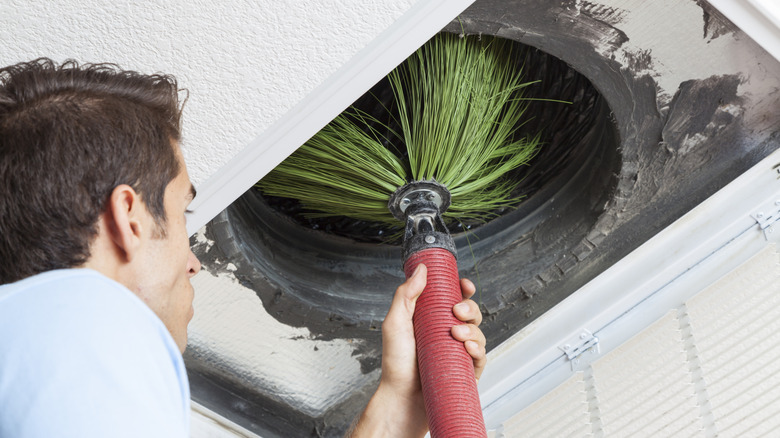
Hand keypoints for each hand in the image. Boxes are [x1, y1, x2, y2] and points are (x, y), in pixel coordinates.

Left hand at [348, 264, 486, 436]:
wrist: (402, 399)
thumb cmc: (396, 364)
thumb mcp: (395, 323)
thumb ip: (406, 295)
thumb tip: (421, 269)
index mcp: (431, 320)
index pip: (453, 298)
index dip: (463, 289)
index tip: (464, 285)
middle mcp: (446, 334)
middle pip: (470, 312)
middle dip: (469, 307)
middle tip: (456, 311)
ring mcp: (457, 352)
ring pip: (478, 332)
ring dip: (473, 328)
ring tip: (457, 334)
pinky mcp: (465, 371)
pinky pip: (481, 356)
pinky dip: (478, 349)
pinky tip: (468, 348)